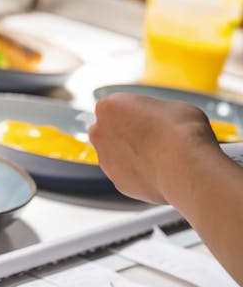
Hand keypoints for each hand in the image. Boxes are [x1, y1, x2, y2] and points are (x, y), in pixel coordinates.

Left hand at [89, 93, 219, 203]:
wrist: (187, 164)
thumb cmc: (180, 131)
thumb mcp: (169, 105)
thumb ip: (152, 111)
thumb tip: (159, 118)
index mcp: (107, 107)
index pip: (116, 106)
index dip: (136, 113)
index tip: (149, 118)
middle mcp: (99, 133)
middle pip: (110, 131)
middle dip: (128, 134)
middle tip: (153, 138)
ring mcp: (106, 159)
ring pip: (117, 155)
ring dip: (132, 156)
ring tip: (160, 157)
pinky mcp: (118, 182)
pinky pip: (127, 175)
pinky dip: (140, 175)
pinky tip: (159, 172)